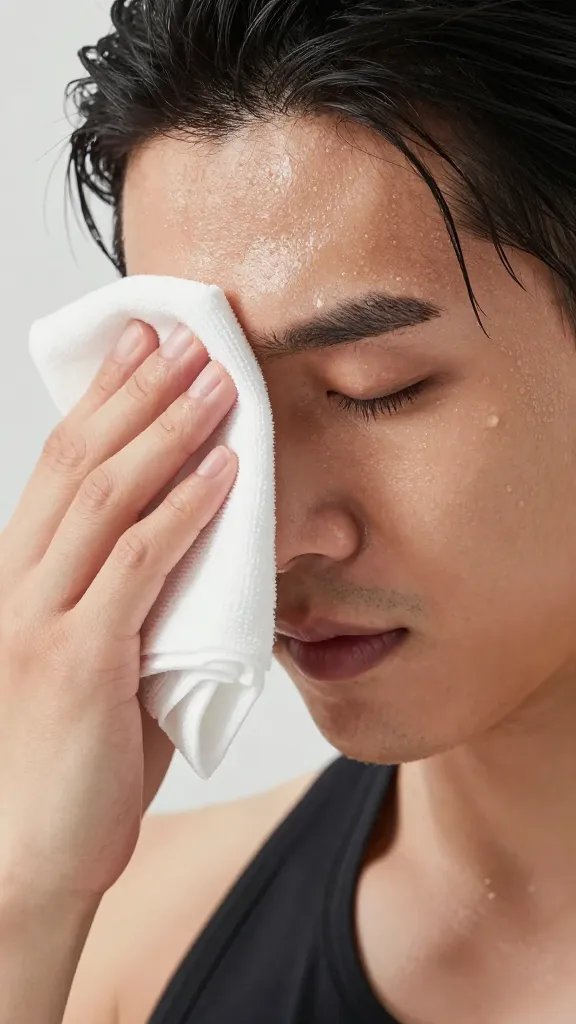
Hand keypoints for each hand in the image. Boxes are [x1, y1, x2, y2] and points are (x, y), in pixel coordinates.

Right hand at [0, 320, 237, 903]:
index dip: (100, 399)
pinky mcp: (76, 660)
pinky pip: (137, 564)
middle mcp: (16, 583)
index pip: (58, 465)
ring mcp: (40, 618)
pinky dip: (184, 510)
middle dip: (135, 391)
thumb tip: (194, 550)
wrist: (26, 855)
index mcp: (18, 578)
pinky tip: (223, 473)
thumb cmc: (71, 762)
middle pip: (77, 462)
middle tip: (183, 337)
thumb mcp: (99, 664)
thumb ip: (134, 603)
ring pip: (104, 497)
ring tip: (215, 382)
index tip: (141, 347)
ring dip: (167, 432)